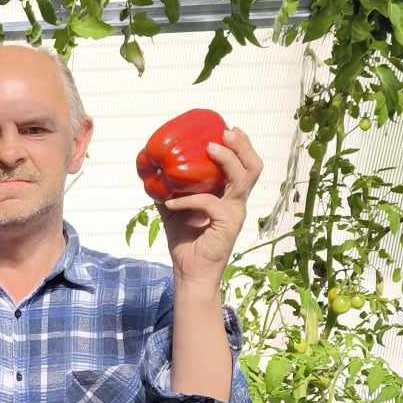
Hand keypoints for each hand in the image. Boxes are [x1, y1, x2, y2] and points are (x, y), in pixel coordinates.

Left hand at [157, 127, 262, 286]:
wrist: (189, 273)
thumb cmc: (185, 244)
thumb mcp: (173, 211)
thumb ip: (168, 191)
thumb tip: (149, 172)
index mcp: (229, 196)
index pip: (245, 166)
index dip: (241, 146)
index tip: (227, 128)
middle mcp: (237, 202)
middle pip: (253, 167)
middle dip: (243, 146)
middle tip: (227, 131)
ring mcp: (235, 213)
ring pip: (242, 179)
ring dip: (227, 160)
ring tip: (210, 147)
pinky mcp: (227, 225)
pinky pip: (209, 202)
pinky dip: (189, 199)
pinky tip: (171, 201)